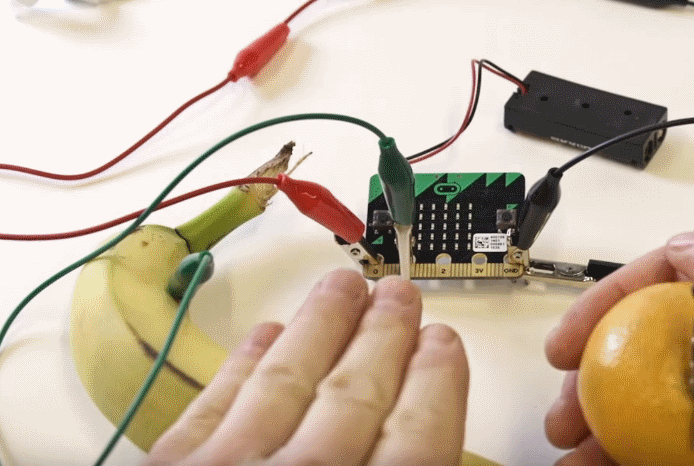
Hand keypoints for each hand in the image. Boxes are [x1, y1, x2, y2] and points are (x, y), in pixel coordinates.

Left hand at [145, 269, 468, 465]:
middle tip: (396, 293)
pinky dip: (243, 366)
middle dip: (383, 335)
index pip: (417, 441)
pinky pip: (215, 406)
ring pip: (288, 383)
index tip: (443, 342)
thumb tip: (436, 440)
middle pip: (355, 396)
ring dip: (320, 327)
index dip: (436, 384)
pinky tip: (265, 335)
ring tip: (341, 287)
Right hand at [544, 213, 693, 465]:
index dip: (612, 299)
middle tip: (566, 410)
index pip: (681, 278)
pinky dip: (633, 460)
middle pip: (659, 344)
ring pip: (662, 404)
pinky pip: (678, 452)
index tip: (570, 341)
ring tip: (570, 452)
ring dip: (605, 426)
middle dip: (599, 374)